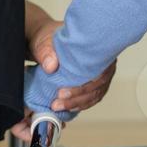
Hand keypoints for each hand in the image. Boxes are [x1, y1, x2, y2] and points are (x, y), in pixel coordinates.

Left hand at [11, 17, 119, 138]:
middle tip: (58, 101)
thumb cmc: (49, 38)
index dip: (84, 85)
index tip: (63, 92)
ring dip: (77, 104)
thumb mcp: (44, 42)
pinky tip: (68, 108)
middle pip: (97, 85)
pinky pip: (91, 98)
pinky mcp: (92, 83)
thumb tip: (51, 66)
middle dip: (77, 97)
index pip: (98, 71)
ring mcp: (99, 74)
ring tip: (59, 106)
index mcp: (97, 49)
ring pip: (95, 94)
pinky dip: (79, 105)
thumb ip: (46, 52)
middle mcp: (102, 62)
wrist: (46, 42)